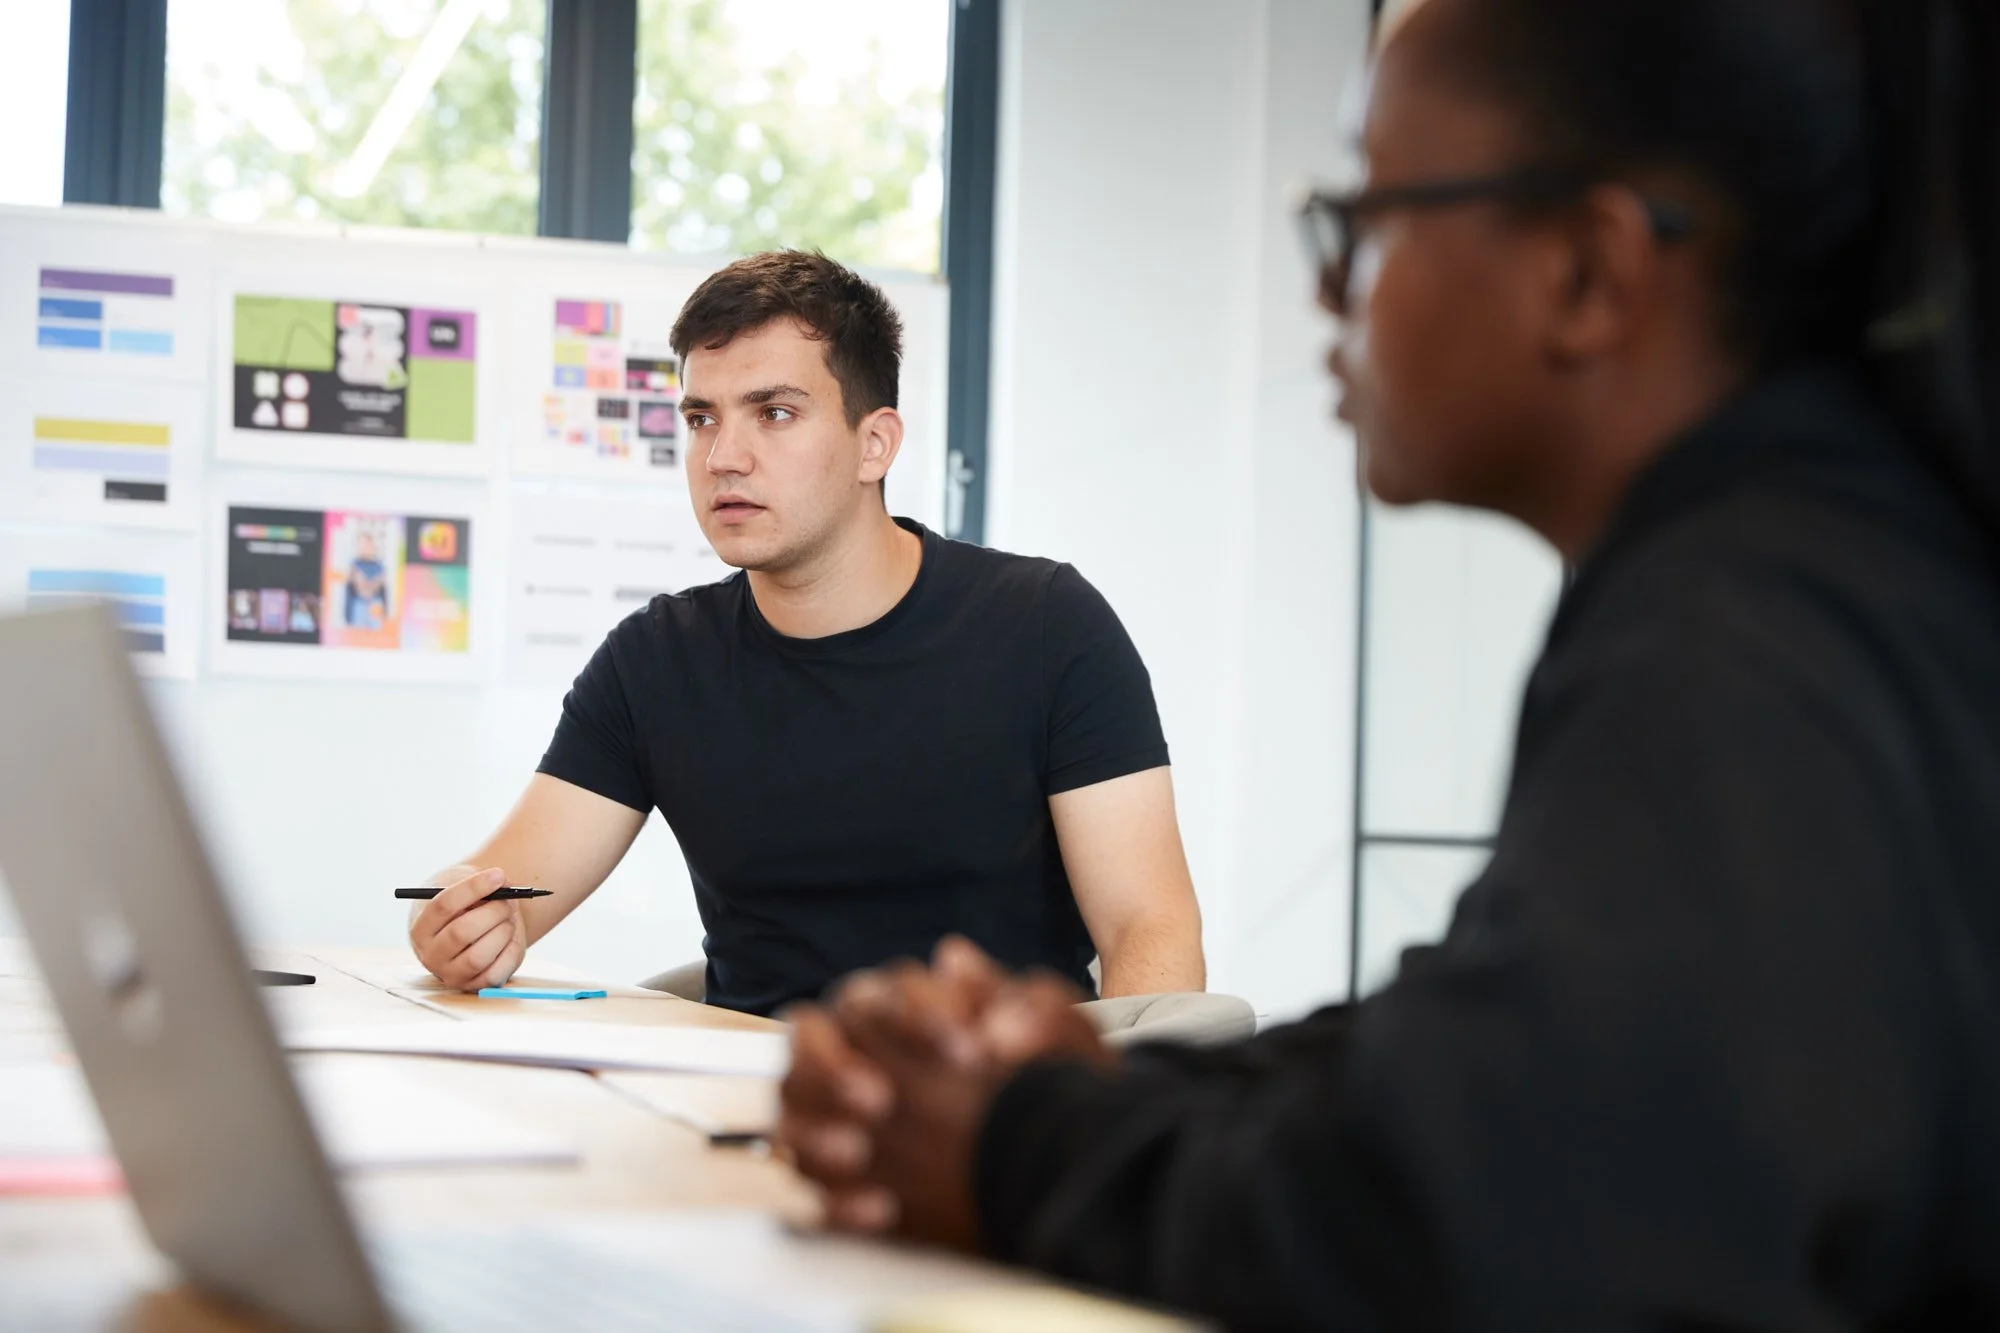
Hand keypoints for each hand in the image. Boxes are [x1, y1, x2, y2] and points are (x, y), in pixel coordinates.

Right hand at [408, 866, 525, 990]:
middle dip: (492, 912)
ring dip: (502, 932)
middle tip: (508, 900)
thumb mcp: (465, 890)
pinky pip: (495, 973)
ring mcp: (450, 974)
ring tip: (509, 919)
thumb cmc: (466, 906)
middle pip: (461, 932)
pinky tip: (511, 937)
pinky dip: (510, 951)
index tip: (498, 875)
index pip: (443, 905)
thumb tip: (505, 885)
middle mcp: (430, 955)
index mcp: (421, 928)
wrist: (468, 931)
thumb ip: (480, 885)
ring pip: (478, 956)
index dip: (473, 887)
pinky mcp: (473, 986)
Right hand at [778, 937, 1109, 1250]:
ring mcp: (827, 1109)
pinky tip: (882, 1208)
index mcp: (896, 1004)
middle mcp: (850, 1047)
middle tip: (883, 1100)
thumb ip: (1022, 1000)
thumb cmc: (1039, 1084)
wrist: (1047, 1159)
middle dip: (836, 1066)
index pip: (883, 989)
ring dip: (816, 1128)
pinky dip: (836, 1200)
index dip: (917, 1013)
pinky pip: (807, 1184)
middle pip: (806, 1034)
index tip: (964, 1048)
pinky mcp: (828, 1173)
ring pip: (790, 1102)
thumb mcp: (1056, 1037)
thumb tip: (960, 960)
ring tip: (860, 1152)